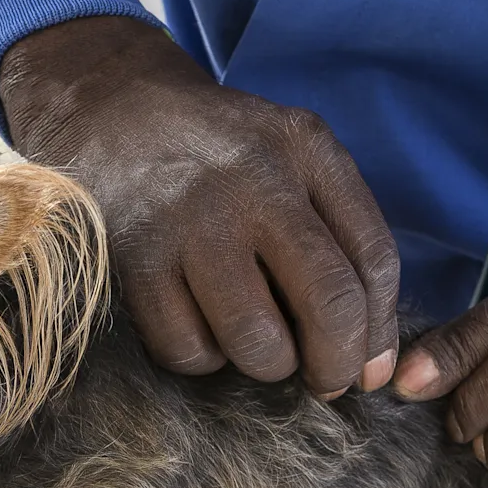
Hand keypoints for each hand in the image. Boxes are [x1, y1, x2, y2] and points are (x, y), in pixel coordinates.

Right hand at [0, 16, 399, 395]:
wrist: (109, 106)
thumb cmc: (218, 151)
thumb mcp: (289, 155)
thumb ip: (338, 231)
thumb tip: (369, 355)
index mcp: (305, 149)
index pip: (373, 258)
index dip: (379, 331)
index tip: (368, 368)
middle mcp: (254, 179)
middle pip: (329, 301)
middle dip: (334, 363)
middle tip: (323, 381)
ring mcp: (190, 219)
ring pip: (256, 339)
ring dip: (266, 365)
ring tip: (257, 348)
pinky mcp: (135, 256)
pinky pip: (186, 347)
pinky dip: (202, 358)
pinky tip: (200, 329)